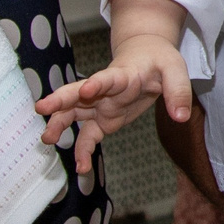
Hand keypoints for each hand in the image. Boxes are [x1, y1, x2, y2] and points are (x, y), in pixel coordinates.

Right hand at [34, 33, 190, 172]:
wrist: (146, 56)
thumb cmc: (159, 61)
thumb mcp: (175, 70)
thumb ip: (178, 92)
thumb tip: (181, 116)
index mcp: (123, 74)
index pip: (108, 78)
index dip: (97, 83)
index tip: (87, 90)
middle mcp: (104, 90)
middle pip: (78, 93)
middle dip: (60, 100)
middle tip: (41, 108)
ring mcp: (100, 105)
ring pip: (74, 114)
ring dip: (59, 125)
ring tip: (47, 140)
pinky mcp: (103, 119)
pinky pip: (88, 135)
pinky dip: (82, 150)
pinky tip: (81, 167)